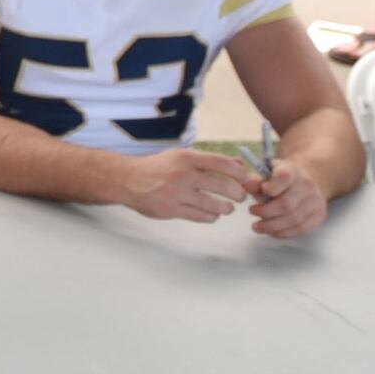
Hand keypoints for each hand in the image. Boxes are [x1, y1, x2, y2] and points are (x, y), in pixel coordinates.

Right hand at [114, 146, 263, 223]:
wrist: (128, 180)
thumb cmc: (158, 167)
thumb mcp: (181, 157)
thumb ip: (210, 161)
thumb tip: (238, 164)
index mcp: (186, 158)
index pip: (221, 163)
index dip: (239, 173)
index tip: (246, 180)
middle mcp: (183, 174)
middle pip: (222, 186)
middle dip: (237, 194)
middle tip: (240, 197)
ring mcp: (177, 193)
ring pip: (214, 205)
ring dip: (226, 208)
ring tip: (227, 208)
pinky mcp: (172, 210)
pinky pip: (201, 216)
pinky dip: (211, 216)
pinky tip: (211, 213)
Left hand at [245, 164, 329, 240]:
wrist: (303, 182)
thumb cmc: (278, 179)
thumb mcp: (265, 173)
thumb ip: (255, 180)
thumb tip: (247, 185)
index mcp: (291, 170)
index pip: (284, 177)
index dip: (270, 188)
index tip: (260, 192)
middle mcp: (307, 185)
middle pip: (286, 204)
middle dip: (265, 212)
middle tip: (252, 211)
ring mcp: (316, 200)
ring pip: (293, 220)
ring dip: (271, 226)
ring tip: (257, 226)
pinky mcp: (319, 214)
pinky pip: (300, 229)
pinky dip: (282, 233)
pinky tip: (271, 231)